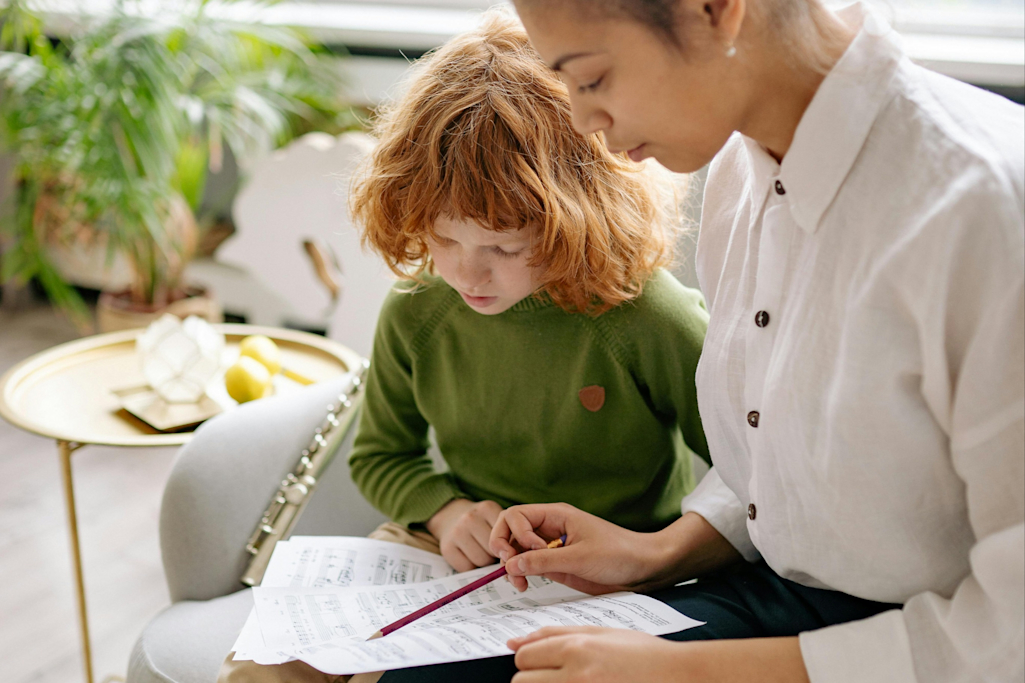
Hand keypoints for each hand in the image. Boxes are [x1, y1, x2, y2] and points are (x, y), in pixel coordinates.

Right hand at [426, 498, 502, 571]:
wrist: (450, 514)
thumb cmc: (479, 520)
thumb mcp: (494, 515)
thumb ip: (508, 530)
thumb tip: (516, 556)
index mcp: (486, 508)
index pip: (507, 536)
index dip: (509, 544)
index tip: (507, 544)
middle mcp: (470, 518)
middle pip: (494, 550)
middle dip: (496, 553)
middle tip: (491, 546)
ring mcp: (456, 533)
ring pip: (482, 561)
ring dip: (484, 561)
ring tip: (480, 549)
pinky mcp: (446, 548)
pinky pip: (467, 568)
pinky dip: (471, 566)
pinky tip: (468, 554)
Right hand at [490, 504, 741, 592]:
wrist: (642, 568)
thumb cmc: (618, 554)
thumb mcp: (579, 558)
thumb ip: (543, 561)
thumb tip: (511, 564)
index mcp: (555, 515)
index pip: (515, 516)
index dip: (514, 534)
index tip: (530, 551)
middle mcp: (549, 528)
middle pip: (510, 531)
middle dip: (504, 548)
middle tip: (510, 568)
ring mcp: (550, 546)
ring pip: (516, 550)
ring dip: (511, 564)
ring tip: (519, 583)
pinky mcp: (555, 564)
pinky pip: (528, 564)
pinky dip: (520, 574)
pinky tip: (525, 584)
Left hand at [509, 628, 810, 682]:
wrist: (677, 675)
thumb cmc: (642, 653)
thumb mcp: (600, 632)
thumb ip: (556, 633)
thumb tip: (514, 641)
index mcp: (578, 648)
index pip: (525, 656)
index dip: (530, 658)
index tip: (543, 661)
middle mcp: (577, 674)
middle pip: (523, 680)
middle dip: (532, 677)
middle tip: (554, 675)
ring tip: (567, 680)